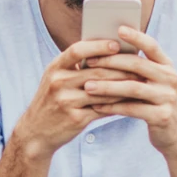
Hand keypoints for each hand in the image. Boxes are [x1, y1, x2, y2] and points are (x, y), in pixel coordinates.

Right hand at [13, 38, 132, 156]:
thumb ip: (75, 66)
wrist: (36, 132)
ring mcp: (66, 101)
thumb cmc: (52, 100)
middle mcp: (58, 83)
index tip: (116, 44)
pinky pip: (102, 108)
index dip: (97, 46)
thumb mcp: (56, 79)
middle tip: (140, 65)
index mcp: (54, 68)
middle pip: (95, 71)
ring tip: (140, 82)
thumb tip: (108, 53)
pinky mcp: (75, 118)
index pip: (77, 50)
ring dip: (123, 87)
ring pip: (102, 91)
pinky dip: (118, 104)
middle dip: (120, 68)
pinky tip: (130, 101)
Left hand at [84, 27, 176, 156]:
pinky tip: (96, 106)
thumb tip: (104, 52)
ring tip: (87, 86)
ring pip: (132, 88)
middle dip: (111, 62)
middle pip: (137, 65)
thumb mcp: (152, 83)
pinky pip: (132, 109)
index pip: (152, 46)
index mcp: (167, 66)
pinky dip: (112, 107)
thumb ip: (137, 69)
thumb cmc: (155, 103)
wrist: (176, 134)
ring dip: (107, 86)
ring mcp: (168, 98)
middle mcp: (170, 79)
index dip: (136, 37)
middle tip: (89, 61)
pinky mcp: (162, 116)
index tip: (118, 29)